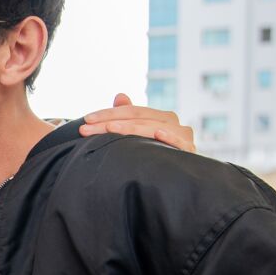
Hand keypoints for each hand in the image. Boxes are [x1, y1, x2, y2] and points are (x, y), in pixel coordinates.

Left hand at [80, 93, 196, 152]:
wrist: (178, 179)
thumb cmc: (155, 154)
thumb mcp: (139, 134)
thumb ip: (130, 115)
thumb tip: (120, 95)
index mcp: (161, 117)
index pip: (133, 111)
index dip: (108, 113)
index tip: (86, 119)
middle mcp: (173, 123)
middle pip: (139, 118)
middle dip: (110, 122)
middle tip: (86, 128)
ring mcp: (182, 136)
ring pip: (153, 127)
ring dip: (131, 128)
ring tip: (110, 128)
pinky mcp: (189, 151)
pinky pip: (179, 142)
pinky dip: (170, 137)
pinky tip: (158, 133)